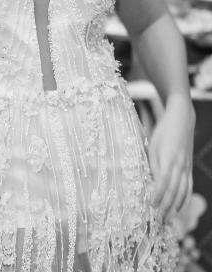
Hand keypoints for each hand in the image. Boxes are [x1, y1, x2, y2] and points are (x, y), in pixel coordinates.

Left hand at [148, 95, 194, 223]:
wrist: (182, 119)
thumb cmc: (164, 131)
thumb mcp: (154, 144)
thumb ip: (153, 163)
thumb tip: (151, 181)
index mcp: (169, 158)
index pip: (163, 182)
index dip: (158, 195)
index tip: (150, 205)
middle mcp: (180, 165)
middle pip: (174, 191)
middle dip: (166, 206)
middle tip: (158, 221)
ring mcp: (187, 167)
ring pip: (182, 192)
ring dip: (175, 207)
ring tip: (168, 219)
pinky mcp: (189, 167)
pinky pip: (188, 187)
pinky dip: (184, 199)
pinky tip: (180, 208)